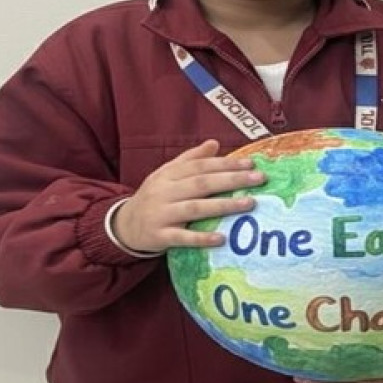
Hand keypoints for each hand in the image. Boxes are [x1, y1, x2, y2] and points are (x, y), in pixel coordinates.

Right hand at [112, 139, 264, 253]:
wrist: (124, 225)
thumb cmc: (154, 197)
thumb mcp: (167, 174)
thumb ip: (191, 159)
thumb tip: (215, 143)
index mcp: (168, 174)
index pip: (200, 166)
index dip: (226, 163)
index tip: (251, 163)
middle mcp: (164, 191)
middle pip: (201, 183)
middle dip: (232, 180)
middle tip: (259, 179)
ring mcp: (161, 214)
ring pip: (195, 208)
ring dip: (223, 205)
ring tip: (249, 203)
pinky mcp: (159, 236)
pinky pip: (182, 237)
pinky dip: (201, 238)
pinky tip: (221, 238)